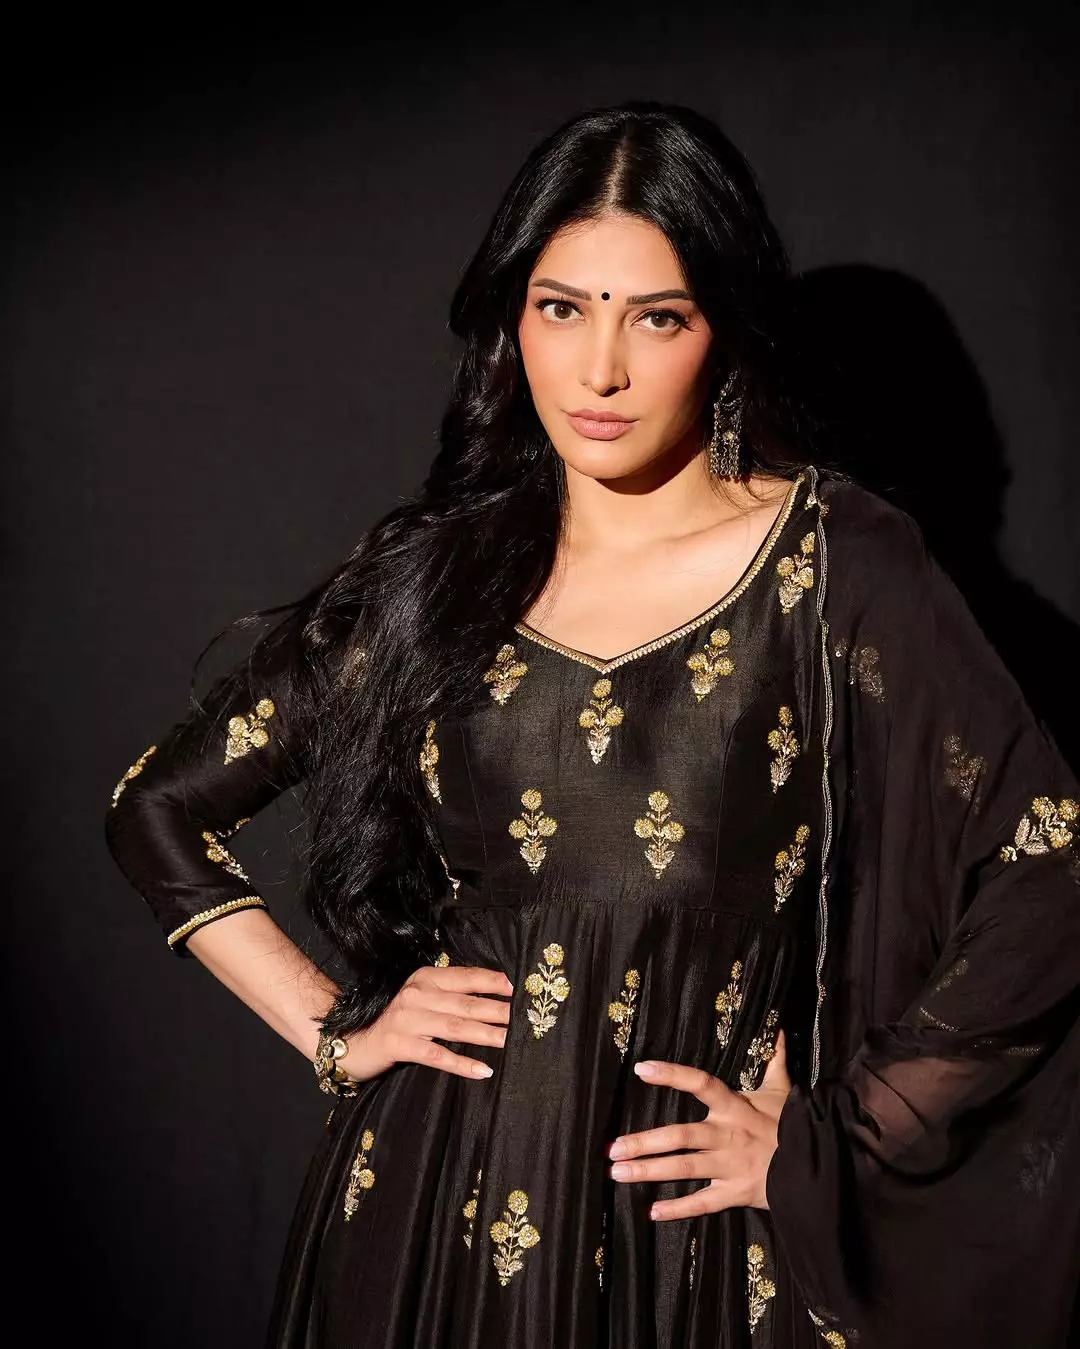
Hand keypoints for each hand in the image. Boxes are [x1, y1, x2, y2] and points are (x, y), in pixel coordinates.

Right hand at [339, 964, 512, 1081]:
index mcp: (425, 978)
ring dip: (486, 1035)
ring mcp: (407, 1019)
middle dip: (497, 1011)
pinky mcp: (399, 1044)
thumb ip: (447, 996)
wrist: (351, 1040)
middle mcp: (416, 995)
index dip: (491, 982)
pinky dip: (462, 1064)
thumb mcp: (419, 999)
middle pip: (466, 1003)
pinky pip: (437, 1056)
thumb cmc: (395, 1020)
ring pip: (455, 1027)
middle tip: (524, 1019)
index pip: (464, 977)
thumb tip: (489, 999)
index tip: (515, 988)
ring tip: (510, 1041)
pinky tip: (483, 1070)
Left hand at [607, 1029, 791, 1218]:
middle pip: (680, 1136)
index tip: (641, 1069)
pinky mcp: (735, 1194)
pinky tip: (652, 1212)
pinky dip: (678, 1209)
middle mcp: (727, 1135)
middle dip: (644, 1142)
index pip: (701, 1084)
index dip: (672, 1075)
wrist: (818, 1165)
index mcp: (735, 1107)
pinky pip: (703, 1203)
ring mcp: (729, 1166)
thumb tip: (776, 1029)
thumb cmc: (794, 1125)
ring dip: (649, 1171)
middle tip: (612, 1148)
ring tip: (618, 1173)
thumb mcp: (783, 1090)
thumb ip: (773, 1061)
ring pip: (684, 1168)